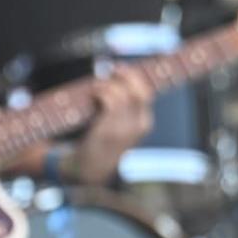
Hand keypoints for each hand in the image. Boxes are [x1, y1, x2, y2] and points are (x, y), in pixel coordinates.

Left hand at [66, 67, 154, 185]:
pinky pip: (110, 101)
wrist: (90, 169)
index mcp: (144, 123)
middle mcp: (138, 126)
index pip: (147, 93)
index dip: (135, 77)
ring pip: (123, 94)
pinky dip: (102, 91)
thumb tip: (119, 76)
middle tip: (113, 69)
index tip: (122, 68)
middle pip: (139, 91)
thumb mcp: (121, 126)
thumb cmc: (103, 142)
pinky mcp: (108, 130)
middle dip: (127, 75)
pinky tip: (94, 92)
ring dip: (109, 83)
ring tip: (98, 83)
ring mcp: (124, 129)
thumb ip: (125, 108)